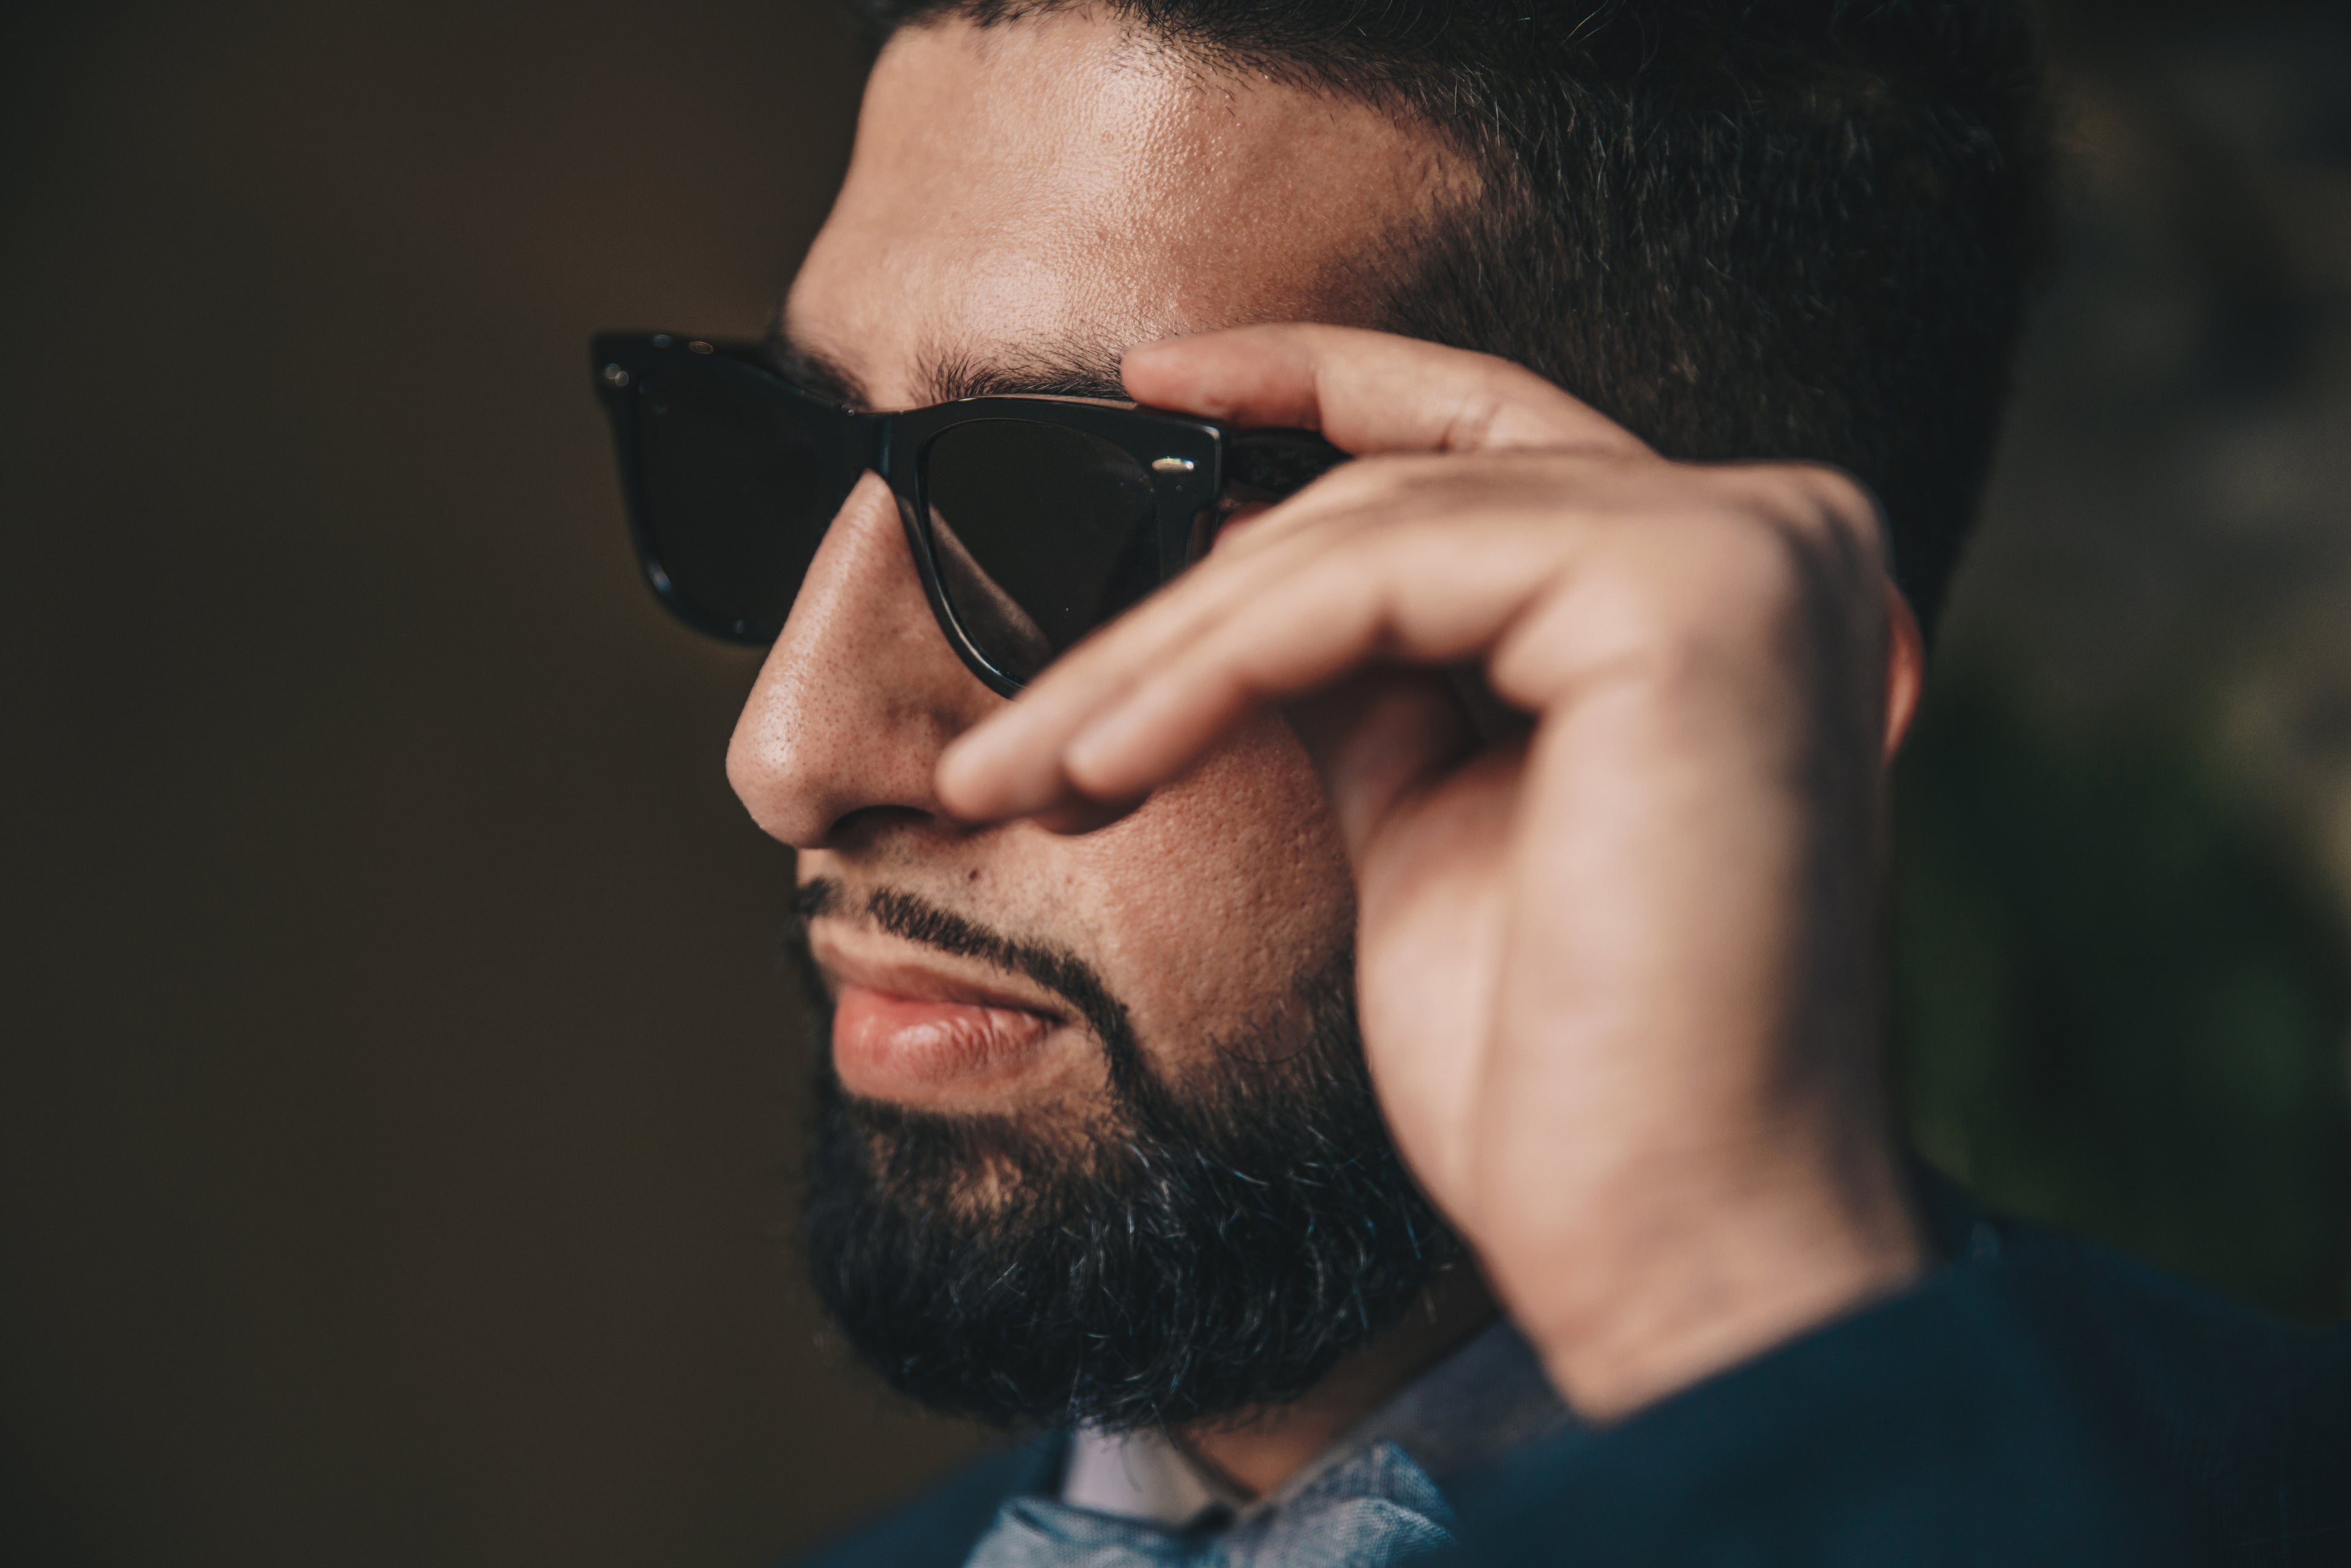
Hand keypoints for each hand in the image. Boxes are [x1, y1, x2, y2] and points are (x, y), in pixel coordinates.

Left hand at [937, 325, 1928, 1418]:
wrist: (1666, 1235)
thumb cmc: (1561, 1067)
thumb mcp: (1436, 812)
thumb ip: (1373, 670)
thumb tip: (1239, 575)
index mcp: (1728, 588)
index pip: (1491, 437)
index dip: (1320, 386)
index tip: (1151, 387)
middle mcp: (1776, 536)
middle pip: (1396, 503)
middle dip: (1175, 610)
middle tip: (1014, 740)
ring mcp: (1749, 553)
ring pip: (1364, 539)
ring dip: (1158, 657)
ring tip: (1022, 775)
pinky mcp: (1691, 596)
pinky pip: (1370, 585)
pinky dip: (1209, 667)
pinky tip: (1105, 764)